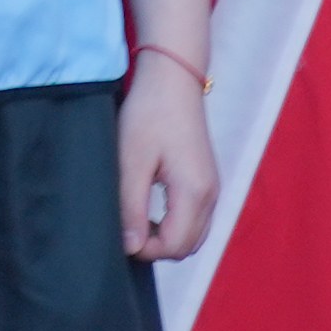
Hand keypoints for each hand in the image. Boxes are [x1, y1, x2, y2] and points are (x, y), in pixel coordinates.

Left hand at [117, 58, 221, 262]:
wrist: (173, 81)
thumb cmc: (148, 115)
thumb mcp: (131, 161)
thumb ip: (132, 206)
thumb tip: (131, 246)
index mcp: (194, 192)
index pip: (174, 246)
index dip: (145, 249)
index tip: (118, 234)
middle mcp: (211, 196)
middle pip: (188, 246)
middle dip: (156, 247)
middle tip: (124, 229)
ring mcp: (212, 189)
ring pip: (194, 235)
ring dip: (165, 238)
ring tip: (134, 220)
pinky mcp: (206, 181)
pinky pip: (195, 219)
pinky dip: (174, 225)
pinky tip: (148, 211)